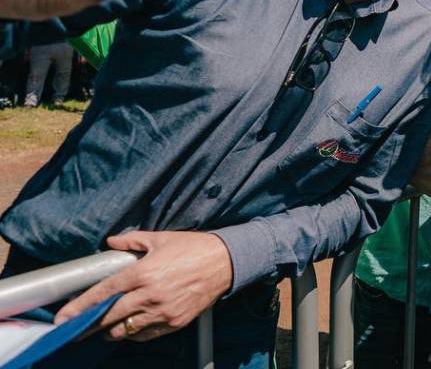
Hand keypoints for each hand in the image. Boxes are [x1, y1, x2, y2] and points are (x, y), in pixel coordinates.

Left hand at [55, 231, 232, 341]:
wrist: (225, 262)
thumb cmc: (194, 248)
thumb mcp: (162, 239)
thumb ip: (133, 240)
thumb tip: (112, 242)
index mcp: (143, 273)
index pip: (104, 292)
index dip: (80, 306)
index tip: (64, 315)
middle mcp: (150, 295)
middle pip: (109, 316)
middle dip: (87, 324)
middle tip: (74, 329)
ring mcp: (163, 311)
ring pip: (126, 329)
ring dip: (110, 330)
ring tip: (103, 328)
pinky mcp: (175, 322)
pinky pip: (146, 333)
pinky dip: (134, 332)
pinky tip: (129, 327)